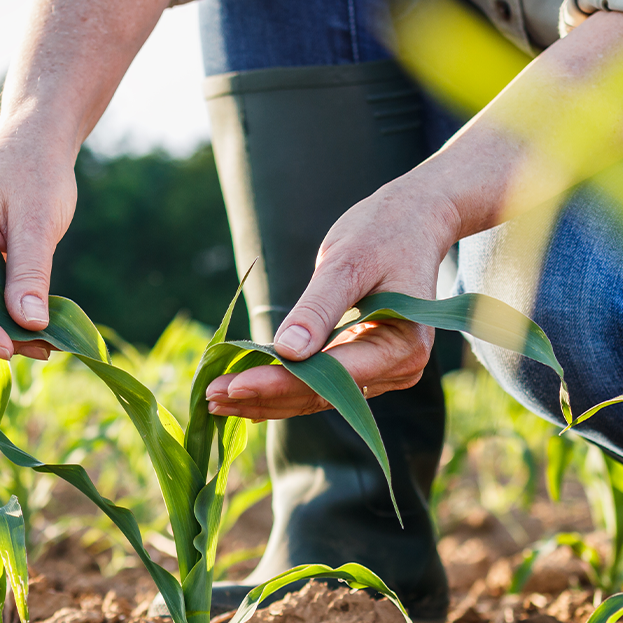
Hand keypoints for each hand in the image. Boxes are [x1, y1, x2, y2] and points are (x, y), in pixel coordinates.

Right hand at [0, 128, 75, 360]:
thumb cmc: (34, 171)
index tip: (6, 346)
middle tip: (39, 350)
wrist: (39, 145)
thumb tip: (29, 324)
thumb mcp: (36, 222)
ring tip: (48, 345)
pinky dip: (12, 317)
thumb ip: (29, 272)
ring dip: (6, 330)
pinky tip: (43, 331)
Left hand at [205, 180, 459, 418]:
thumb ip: (318, 308)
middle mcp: (398, 369)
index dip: (281, 383)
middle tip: (210, 396)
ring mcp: (382, 373)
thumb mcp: (348, 261)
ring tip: (215, 400)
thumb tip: (287, 352)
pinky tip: (241, 394)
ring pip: (316, 398)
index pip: (332, 376)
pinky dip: (280, 388)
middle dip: (264, 396)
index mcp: (403, 345)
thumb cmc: (383, 232)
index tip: (234, 385)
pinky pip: (318, 386)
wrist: (411, 222)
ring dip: (265, 400)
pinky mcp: (363, 368)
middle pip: (321, 395)